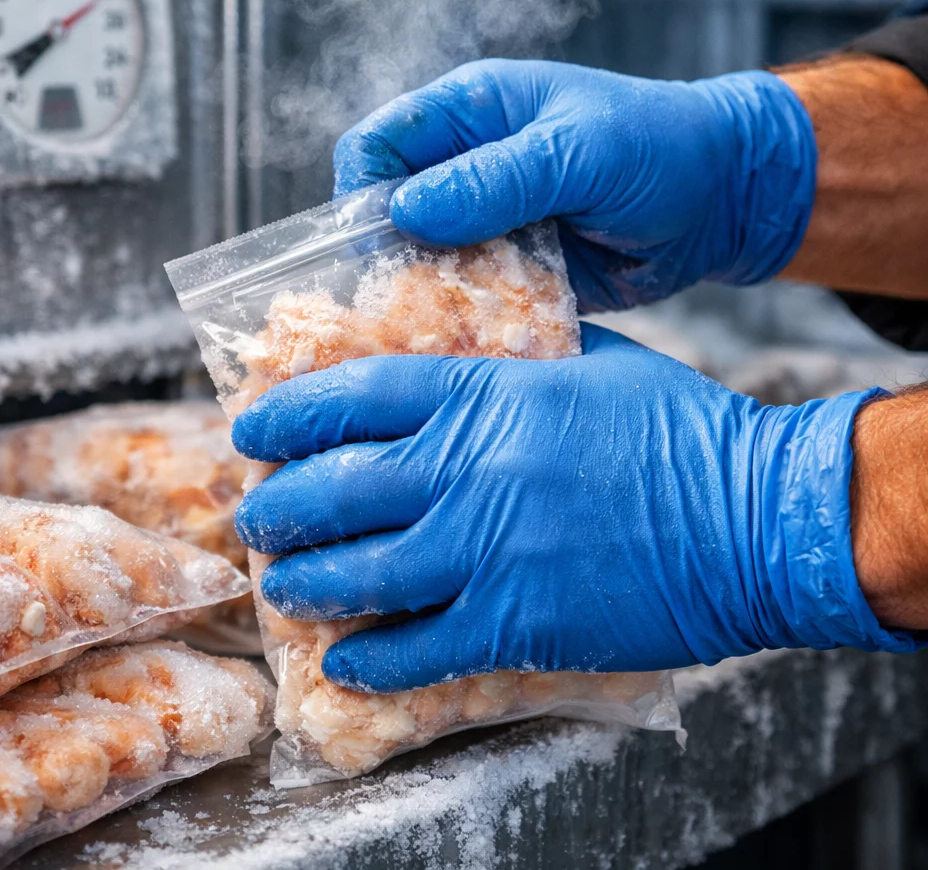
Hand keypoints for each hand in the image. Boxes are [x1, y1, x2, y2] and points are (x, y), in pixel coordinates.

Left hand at [233, 326, 912, 692]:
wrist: (756, 519)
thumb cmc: (683, 432)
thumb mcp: (597, 363)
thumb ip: (526, 353)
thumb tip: (484, 348)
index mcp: (484, 396)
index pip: (351, 397)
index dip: (287, 415)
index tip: (252, 432)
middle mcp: (467, 470)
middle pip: (333, 490)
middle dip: (276, 508)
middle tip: (257, 517)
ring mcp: (485, 550)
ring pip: (356, 574)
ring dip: (304, 585)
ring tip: (283, 586)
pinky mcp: (515, 622)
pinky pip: (415, 650)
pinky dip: (369, 660)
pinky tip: (346, 662)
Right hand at [333, 59, 816, 310]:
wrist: (725, 200)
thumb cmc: (660, 147)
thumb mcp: (579, 151)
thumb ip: (495, 178)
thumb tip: (406, 210)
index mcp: (469, 113)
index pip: (378, 146)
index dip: (362, 192)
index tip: (376, 242)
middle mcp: (466, 169)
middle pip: (387, 214)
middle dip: (386, 256)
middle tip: (401, 300)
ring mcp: (488, 224)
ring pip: (422, 264)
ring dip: (425, 296)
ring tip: (435, 328)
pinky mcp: (513, 270)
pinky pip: (468, 299)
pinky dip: (465, 320)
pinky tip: (473, 339)